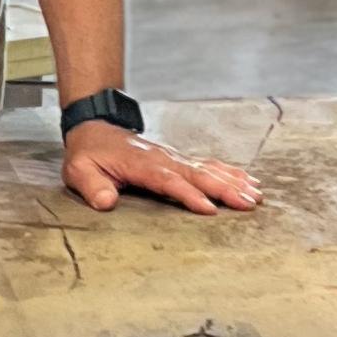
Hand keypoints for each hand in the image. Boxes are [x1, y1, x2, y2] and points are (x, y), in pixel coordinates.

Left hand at [62, 122, 262, 216]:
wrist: (95, 128)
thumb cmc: (88, 154)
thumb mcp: (79, 171)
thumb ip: (92, 186)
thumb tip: (105, 201)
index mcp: (141, 164)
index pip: (168, 181)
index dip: (188, 194)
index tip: (209, 208)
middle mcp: (163, 159)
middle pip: (198, 174)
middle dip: (224, 189)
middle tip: (248, 203)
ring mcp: (174, 157)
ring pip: (208, 169)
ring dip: (233, 182)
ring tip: (256, 195)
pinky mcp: (180, 159)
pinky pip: (209, 165)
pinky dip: (230, 172)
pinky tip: (249, 181)